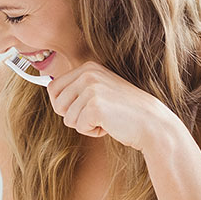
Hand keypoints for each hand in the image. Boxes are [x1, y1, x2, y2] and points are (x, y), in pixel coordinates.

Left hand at [46, 61, 173, 151]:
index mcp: (88, 67)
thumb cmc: (124, 111)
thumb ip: (77, 88)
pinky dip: (92, 131)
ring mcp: (91, 88)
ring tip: (106, 118)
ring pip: (67, 118)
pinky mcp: (95, 106)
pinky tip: (109, 125)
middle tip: (95, 115)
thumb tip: (49, 90)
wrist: (151, 123)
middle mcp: (88, 74)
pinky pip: (78, 127)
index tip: (82, 108)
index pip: (53, 88)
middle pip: (57, 104)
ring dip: (85, 125)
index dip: (63, 105)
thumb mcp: (99, 90)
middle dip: (73, 116)